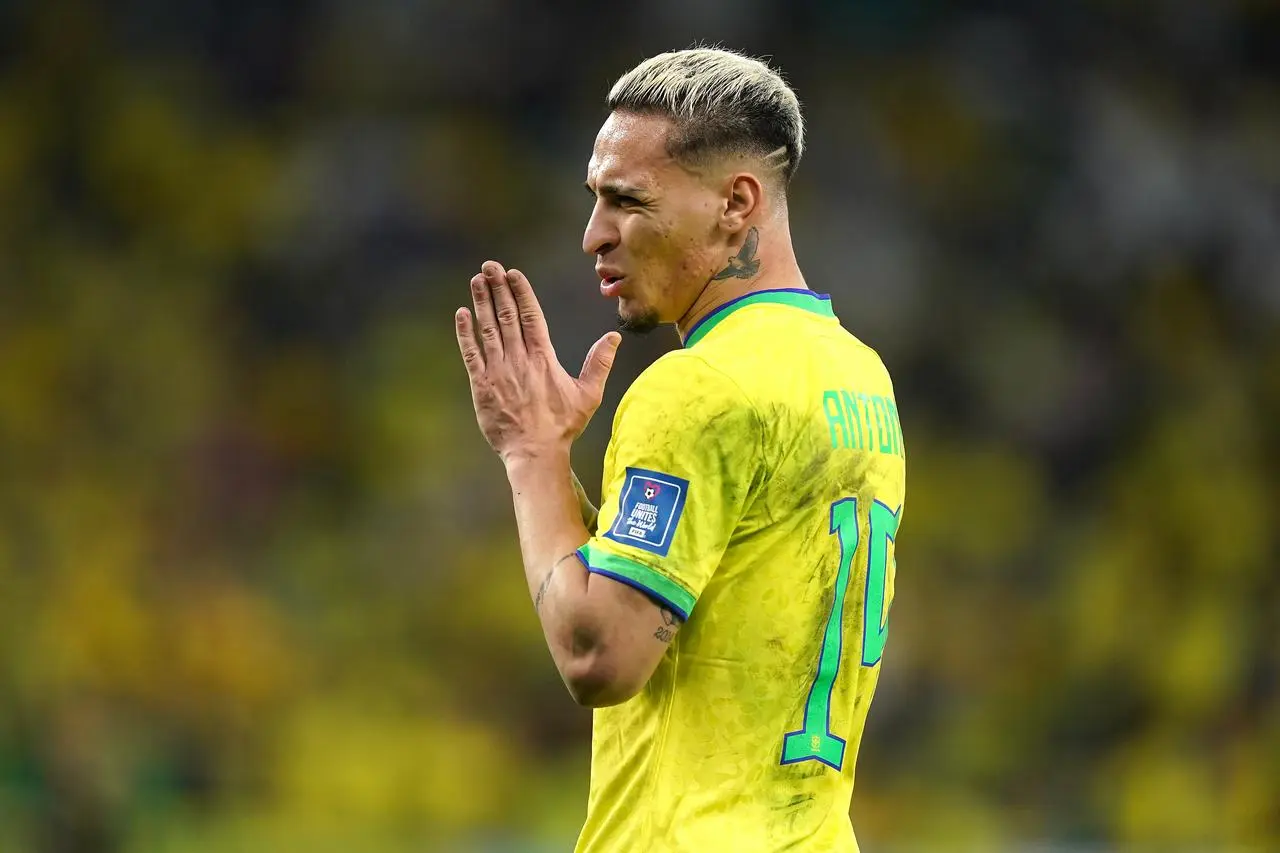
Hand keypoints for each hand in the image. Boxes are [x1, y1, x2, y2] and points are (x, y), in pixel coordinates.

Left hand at [456, 261, 621, 463]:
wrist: (535, 453)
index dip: (521, 292)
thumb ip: (599, 363)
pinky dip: (465, 334)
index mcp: (543, 359)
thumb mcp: (588, 395)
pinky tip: (461, 314)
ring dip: (481, 303)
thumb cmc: (562, 426)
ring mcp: (498, 371)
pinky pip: (471, 354)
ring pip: (488, 329)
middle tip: (490, 266)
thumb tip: (614, 336)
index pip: (531, 316)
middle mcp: (519, 360)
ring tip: (477, 281)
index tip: (513, 273)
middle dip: (498, 288)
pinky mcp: (482, 386)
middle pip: (507, 316)